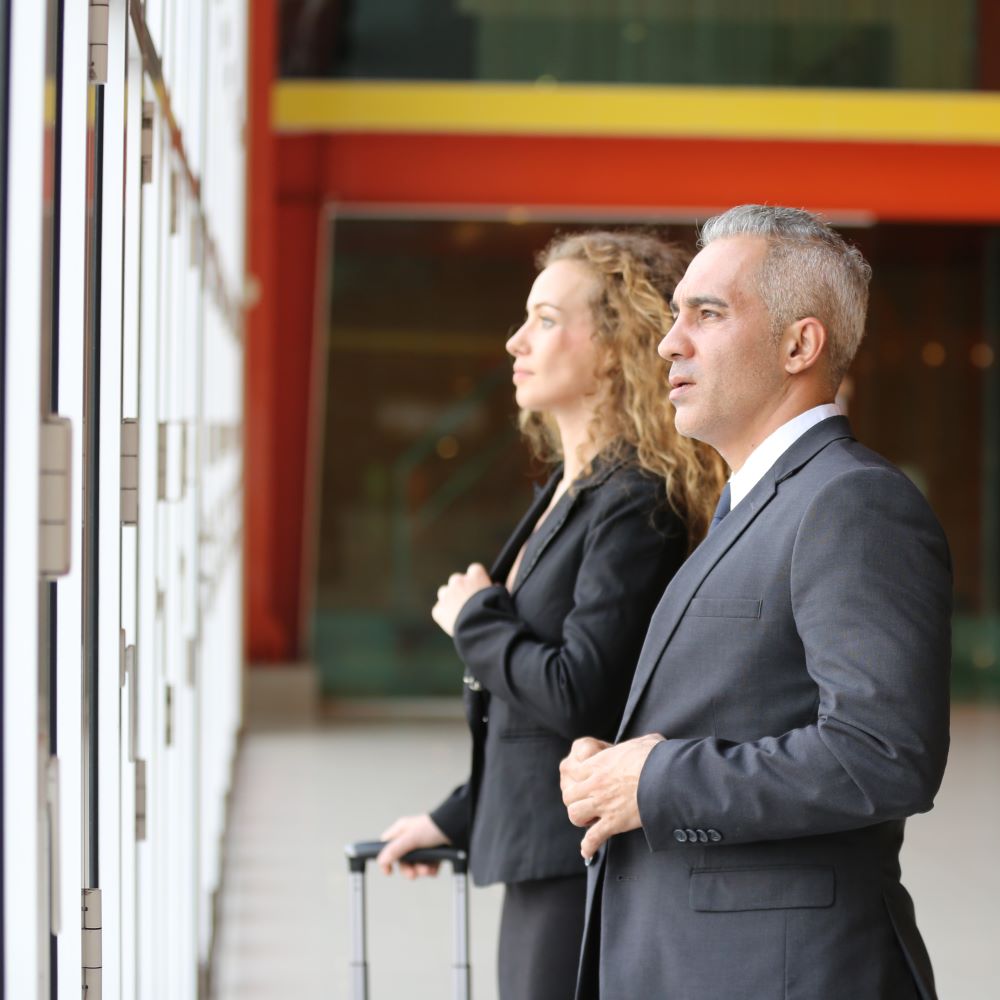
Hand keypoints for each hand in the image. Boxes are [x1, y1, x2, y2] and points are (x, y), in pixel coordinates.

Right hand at [377, 814, 450, 878]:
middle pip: (402, 861)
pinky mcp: (434, 853)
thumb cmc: (434, 826)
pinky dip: (431, 869)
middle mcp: (411, 839)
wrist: (458, 828)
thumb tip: (382, 860)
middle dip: (409, 869)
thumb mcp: (412, 837)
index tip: (389, 872)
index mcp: (402, 831)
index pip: (387, 846)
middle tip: (413, 873)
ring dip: (421, 870)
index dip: (385, 860)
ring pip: (416, 865)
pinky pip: (428, 867)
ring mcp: (423, 847)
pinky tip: (434, 868)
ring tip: (428, 869)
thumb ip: (396, 849)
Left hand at [431, 563, 491, 636]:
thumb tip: (495, 585)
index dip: (477, 580)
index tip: (480, 589)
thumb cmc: (496, 612)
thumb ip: (496, 588)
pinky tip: (454, 623)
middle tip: (469, 603)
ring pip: (445, 592)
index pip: (474, 570)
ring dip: (450, 599)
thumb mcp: (502, 596)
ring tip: (460, 613)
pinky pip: (439, 610)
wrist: (482, 629)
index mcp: (476, 575)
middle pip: (457, 580)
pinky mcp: (438, 610)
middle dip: (461, 589)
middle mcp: (458, 581)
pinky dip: (444, 615)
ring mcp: (447, 594)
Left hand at [560, 733, 664, 861]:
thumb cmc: (657, 757)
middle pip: (568, 794)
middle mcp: (596, 783)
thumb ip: (641, 742)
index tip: (585, 781)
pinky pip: (593, 837)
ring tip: (589, 820)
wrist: (666, 776)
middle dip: (575, 800)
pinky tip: (588, 850)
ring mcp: (603, 803)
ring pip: (575, 814)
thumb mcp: (646, 742)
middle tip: (586, 802)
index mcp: (600, 763)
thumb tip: (652, 741)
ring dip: (580, 818)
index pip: (571, 770)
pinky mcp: (614, 822)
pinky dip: (589, 846)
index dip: (575, 776)